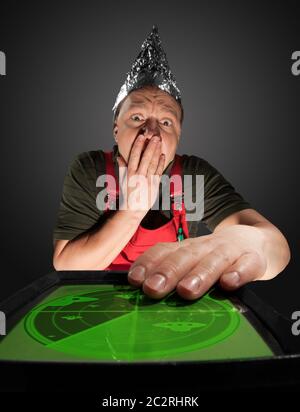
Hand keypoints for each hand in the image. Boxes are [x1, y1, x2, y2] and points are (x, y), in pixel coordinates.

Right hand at [117, 134, 164, 213]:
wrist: (134, 210)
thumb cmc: (127, 194)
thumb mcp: (122, 180)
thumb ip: (122, 168)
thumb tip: (119, 157)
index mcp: (130, 173)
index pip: (134, 156)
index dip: (138, 145)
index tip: (141, 137)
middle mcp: (139, 176)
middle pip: (146, 158)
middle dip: (150, 146)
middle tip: (155, 136)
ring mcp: (147, 180)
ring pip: (153, 163)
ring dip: (156, 152)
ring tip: (159, 142)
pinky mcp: (154, 185)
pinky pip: (158, 172)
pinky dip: (161, 163)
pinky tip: (162, 156)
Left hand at [128, 224, 267, 299]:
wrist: (254, 240)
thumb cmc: (214, 256)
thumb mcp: (192, 259)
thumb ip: (171, 271)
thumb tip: (141, 291)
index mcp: (187, 248)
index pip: (164, 250)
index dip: (148, 263)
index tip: (134, 280)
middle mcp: (205, 247)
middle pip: (186, 256)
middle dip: (168, 271)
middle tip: (152, 289)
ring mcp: (230, 251)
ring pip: (214, 260)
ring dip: (199, 274)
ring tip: (186, 291)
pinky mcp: (253, 260)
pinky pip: (247, 266)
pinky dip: (238, 273)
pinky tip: (229, 284)